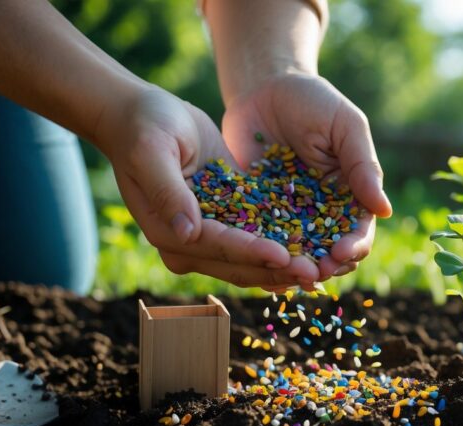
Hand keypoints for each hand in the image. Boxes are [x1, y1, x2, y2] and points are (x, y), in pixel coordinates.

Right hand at [95, 87, 318, 288]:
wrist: (143, 114)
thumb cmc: (145, 126)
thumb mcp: (152, 152)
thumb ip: (168, 192)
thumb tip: (187, 233)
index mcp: (168, 232)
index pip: (217, 246)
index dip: (251, 252)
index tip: (284, 256)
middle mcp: (187, 242)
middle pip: (237, 264)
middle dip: (276, 269)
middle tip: (314, 273)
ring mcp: (207, 236)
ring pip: (250, 260)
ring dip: (283, 266)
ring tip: (319, 270)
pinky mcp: (224, 221)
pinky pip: (255, 240)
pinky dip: (281, 248)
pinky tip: (311, 251)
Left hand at [222, 73, 391, 281]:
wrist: (263, 88)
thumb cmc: (312, 102)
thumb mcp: (344, 126)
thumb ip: (362, 166)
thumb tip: (385, 210)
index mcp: (349, 194)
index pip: (358, 230)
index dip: (354, 246)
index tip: (342, 252)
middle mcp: (321, 212)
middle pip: (330, 251)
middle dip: (326, 266)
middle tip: (314, 272)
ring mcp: (288, 215)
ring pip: (296, 253)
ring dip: (295, 268)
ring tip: (288, 275)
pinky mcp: (255, 213)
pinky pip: (260, 241)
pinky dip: (262, 257)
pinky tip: (259, 264)